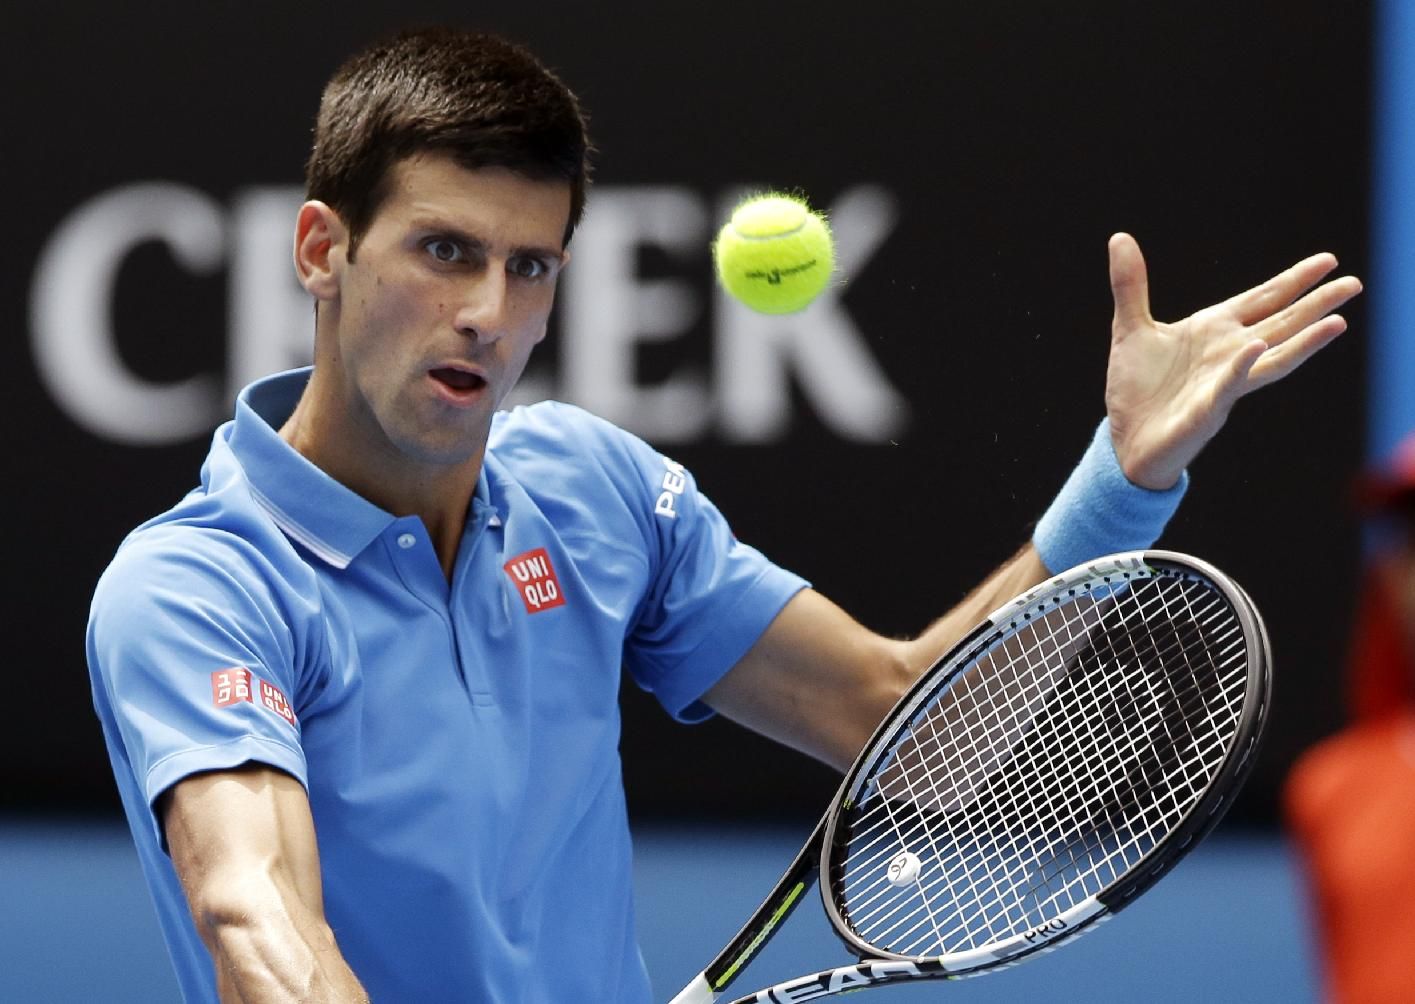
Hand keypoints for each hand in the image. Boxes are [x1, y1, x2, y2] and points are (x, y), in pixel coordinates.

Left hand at [1103, 233, 1361, 488]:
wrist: (1126, 440)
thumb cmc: (1137, 387)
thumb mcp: (1130, 328)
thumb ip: (1130, 285)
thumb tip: (1120, 237)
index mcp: (1214, 331)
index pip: (1262, 300)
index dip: (1293, 280)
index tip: (1328, 260)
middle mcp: (1228, 354)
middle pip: (1280, 324)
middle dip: (1315, 305)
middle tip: (1353, 284)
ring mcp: (1222, 384)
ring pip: (1272, 359)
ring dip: (1304, 342)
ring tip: (1336, 322)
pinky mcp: (1205, 411)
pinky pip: (1227, 386)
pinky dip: (1241, 367)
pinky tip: (1257, 348)